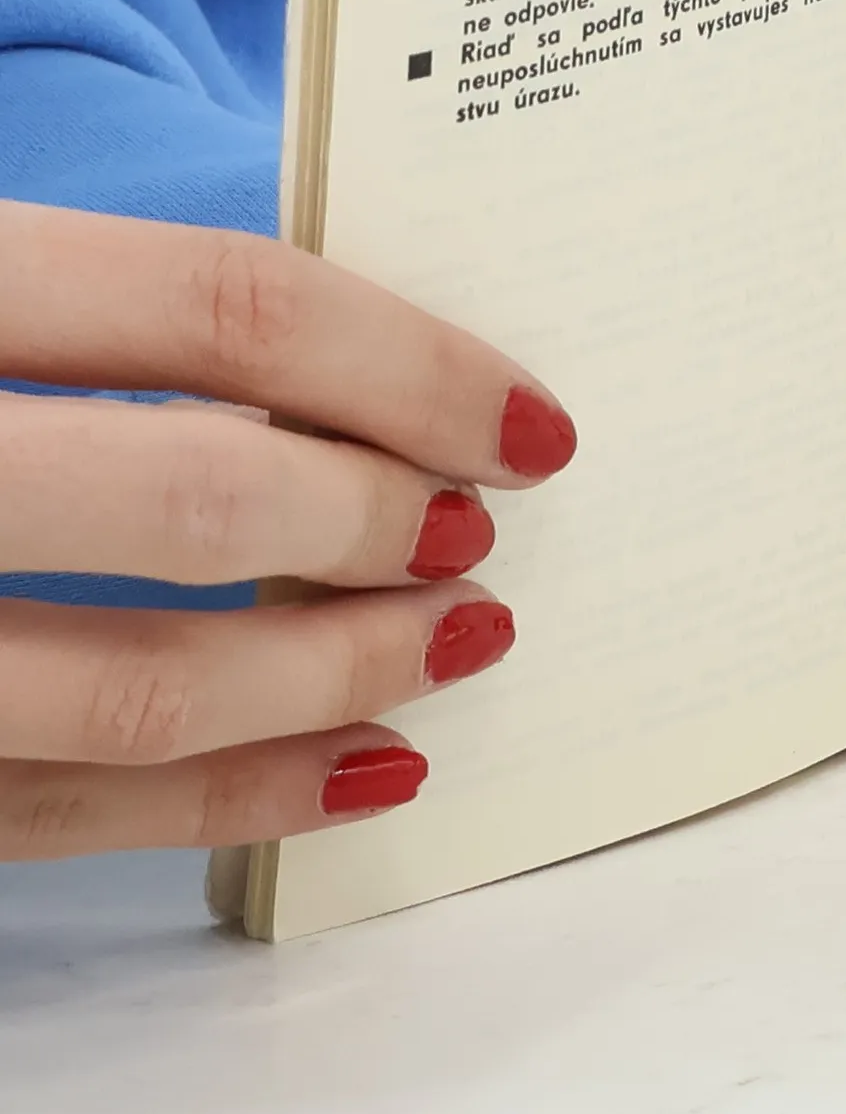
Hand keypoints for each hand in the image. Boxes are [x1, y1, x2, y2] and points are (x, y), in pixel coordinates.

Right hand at [0, 202, 575, 858]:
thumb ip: (118, 305)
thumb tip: (367, 380)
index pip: (224, 303)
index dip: (407, 364)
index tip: (526, 419)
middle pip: (197, 494)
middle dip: (378, 519)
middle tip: (479, 527)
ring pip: (131, 685)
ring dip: (336, 675)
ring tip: (458, 640)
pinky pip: (51, 810)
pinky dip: (230, 800)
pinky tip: (359, 770)